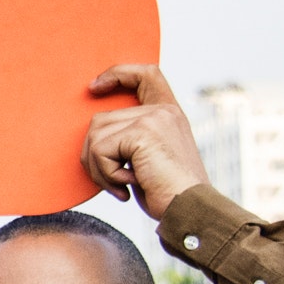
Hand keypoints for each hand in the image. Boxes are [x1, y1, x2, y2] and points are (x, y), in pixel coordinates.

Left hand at [80, 65, 207, 217]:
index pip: (145, 74)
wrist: (190, 209)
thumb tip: (93, 134)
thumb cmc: (168, 192)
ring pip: (95, 136)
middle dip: (94, 156)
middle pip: (100, 120)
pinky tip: (127, 186)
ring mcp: (153, 119)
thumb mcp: (151, 157)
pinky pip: (100, 150)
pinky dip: (105, 175)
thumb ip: (132, 138)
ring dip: (99, 168)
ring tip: (121, 184)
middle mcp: (163, 111)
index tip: (94, 86)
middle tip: (113, 181)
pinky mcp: (142, 132)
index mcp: (169, 113)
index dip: (117, 74)